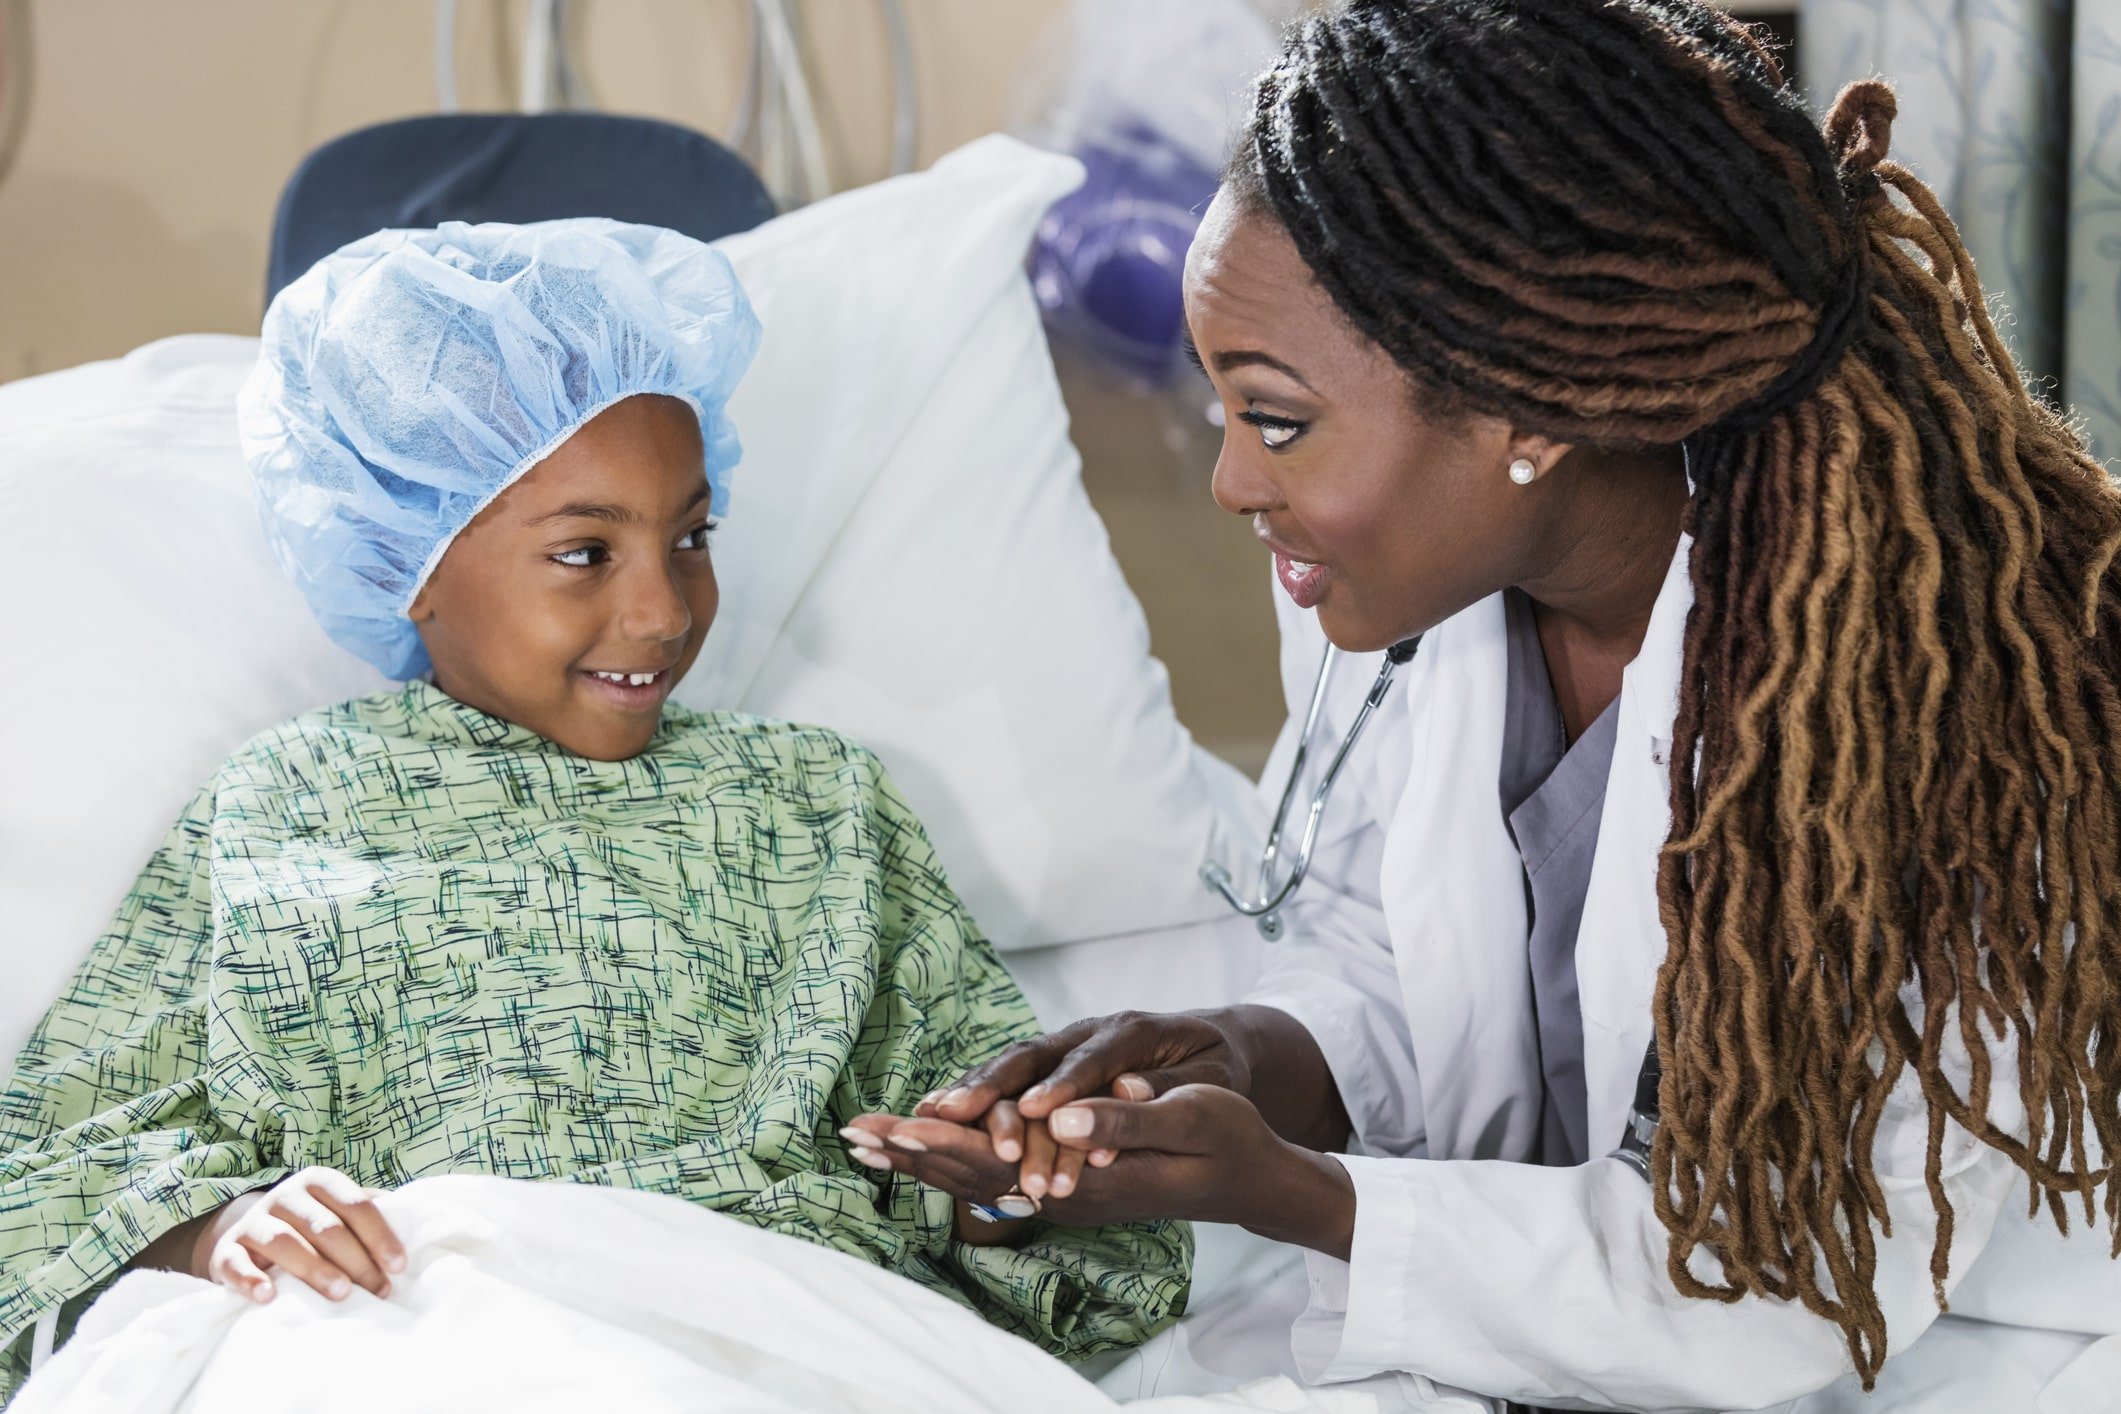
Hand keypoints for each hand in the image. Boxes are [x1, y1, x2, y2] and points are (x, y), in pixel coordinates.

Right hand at [195, 1167, 406, 1304]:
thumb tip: (415, 1223)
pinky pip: (236, 1262)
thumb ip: (369, 1213)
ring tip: (339, 1293)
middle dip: (356, 1259)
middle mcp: (285, 1196)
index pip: (357, 1205)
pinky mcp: (225, 1250)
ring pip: (285, 1241)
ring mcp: (253, 1222)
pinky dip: (250, 1278)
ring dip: (314, 1268)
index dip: (381, 1236)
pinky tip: (267, 1295)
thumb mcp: (337, 1210)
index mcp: (320, 1182)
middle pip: (326, 1227)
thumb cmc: (309, 1226)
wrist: (248, 1235)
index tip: (399, 1267)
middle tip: (377, 1289)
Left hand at [852, 1085, 1356, 1256]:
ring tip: (867, 1143)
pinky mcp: (1063, 1181)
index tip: (898, 1121)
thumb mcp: (1184, 1120)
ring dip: (921, 1159)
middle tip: (855, 1132)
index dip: (947, 1138)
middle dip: (913, 1150)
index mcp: (1084, 1175)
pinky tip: (922, 1152)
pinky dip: (952, 1161)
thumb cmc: (1223, 1140)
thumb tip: (1059, 1117)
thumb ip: (1121, 1122)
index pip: (1000, 1159)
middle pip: (972, 1172)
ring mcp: (1061, 1192)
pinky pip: (995, 1176)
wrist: (1246, 1178)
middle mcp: (1063, 1192)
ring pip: (978, 1177)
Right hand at [918, 1010, 1252, 1129]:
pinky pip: (1008, 1074)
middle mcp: (1090, 1031)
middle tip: (955, 1116)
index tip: (1034, 1112)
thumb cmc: (1213, 1068)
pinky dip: (974, 1091)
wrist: (1209, 1046)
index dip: (1061, 1086)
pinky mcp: (1052, 1061)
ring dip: (973, 1090)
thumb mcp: (1211, 1081)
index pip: (1091, 1060)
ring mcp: (1066, 1042)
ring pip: (1012, 1062)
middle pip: (1034, 1054)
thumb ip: (1171, 1088)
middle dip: (993, 1085)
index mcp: (1133, 1033)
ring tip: (932, 1116)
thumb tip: (1130, 1094)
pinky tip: (937, 1111)